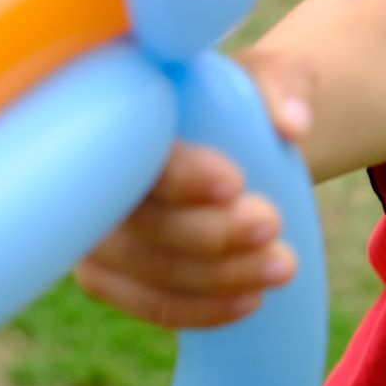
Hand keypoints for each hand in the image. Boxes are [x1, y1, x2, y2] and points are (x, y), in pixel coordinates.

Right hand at [74, 53, 313, 331]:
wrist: (239, 136)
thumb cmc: (247, 100)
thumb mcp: (273, 75)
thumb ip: (284, 87)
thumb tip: (293, 126)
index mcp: (125, 108)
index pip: (134, 149)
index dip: (180, 175)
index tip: (236, 184)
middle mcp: (92, 170)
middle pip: (136, 220)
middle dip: (209, 235)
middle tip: (274, 225)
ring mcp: (93, 226)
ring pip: (141, 270)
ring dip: (213, 280)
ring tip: (282, 267)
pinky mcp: (107, 269)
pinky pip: (145, 304)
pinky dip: (197, 310)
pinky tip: (250, 300)